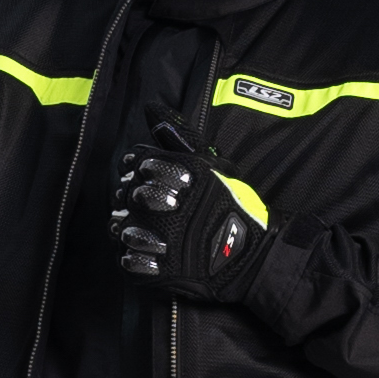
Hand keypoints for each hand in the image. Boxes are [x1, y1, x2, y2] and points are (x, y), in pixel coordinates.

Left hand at [112, 114, 273, 301]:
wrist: (251, 255)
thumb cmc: (231, 206)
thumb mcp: (211, 164)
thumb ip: (178, 136)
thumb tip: (151, 108)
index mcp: (185, 175)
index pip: (141, 164)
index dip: (140, 171)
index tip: (148, 178)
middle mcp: (173, 204)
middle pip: (132, 195)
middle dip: (137, 199)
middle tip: (151, 206)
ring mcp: (167, 239)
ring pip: (127, 230)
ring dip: (133, 229)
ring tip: (147, 229)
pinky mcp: (164, 269)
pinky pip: (132, 262)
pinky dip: (134, 258)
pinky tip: (146, 252)